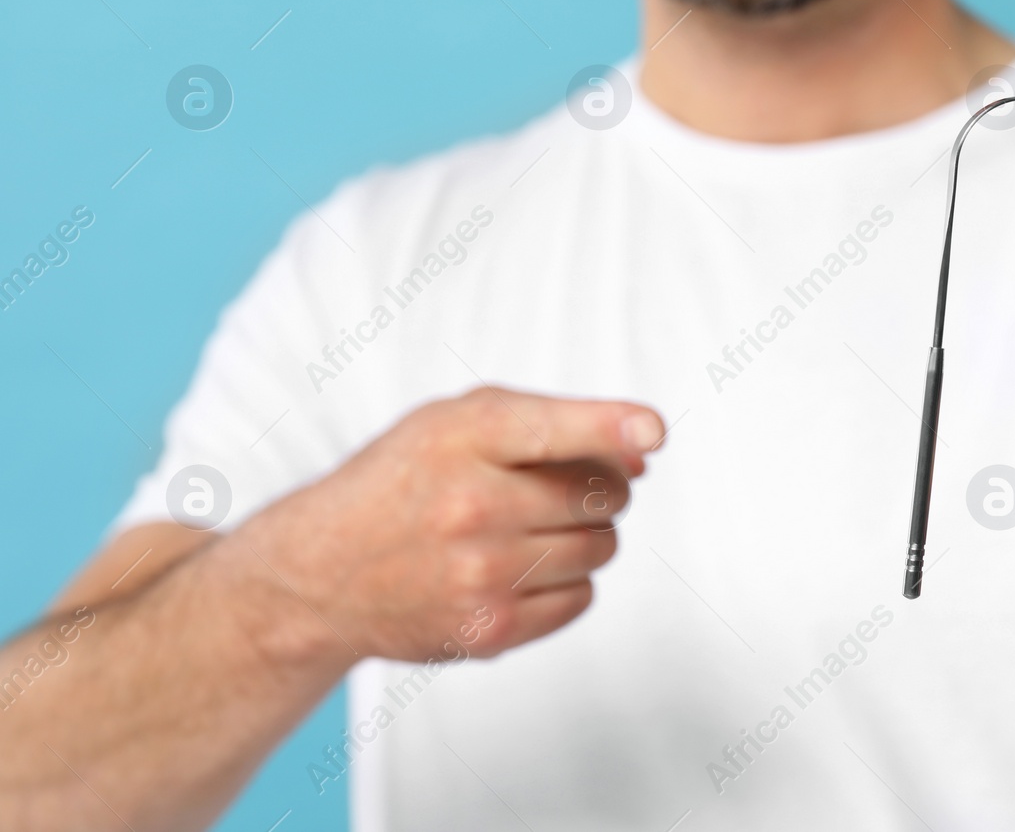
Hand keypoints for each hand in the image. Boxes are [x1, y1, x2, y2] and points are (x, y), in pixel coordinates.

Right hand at [236, 387, 664, 663]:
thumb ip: (554, 421)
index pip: (555, 428)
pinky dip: (568, 583)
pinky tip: (519, 570)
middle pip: (601, 493)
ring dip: (586, 535)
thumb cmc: (408, 481)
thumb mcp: (458, 422)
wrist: (324, 572)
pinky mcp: (489, 630)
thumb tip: (645, 454)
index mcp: (462, 437)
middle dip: (601, 488)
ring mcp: (479, 573)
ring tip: (529, 530)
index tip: (654, 430)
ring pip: (601, 547)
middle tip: (557, 489)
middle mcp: (470, 505)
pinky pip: (582, 598)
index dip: (614, 425)